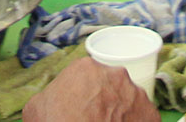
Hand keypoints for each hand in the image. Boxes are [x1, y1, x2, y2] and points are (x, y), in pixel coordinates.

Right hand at [23, 57, 155, 121]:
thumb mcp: (35, 107)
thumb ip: (46, 96)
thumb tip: (49, 100)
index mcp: (86, 67)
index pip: (86, 75)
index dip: (82, 92)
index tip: (79, 106)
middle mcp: (115, 74)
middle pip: (110, 84)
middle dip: (105, 98)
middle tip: (95, 117)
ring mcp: (135, 93)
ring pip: (129, 99)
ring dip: (122, 110)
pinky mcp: (150, 114)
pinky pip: (144, 116)